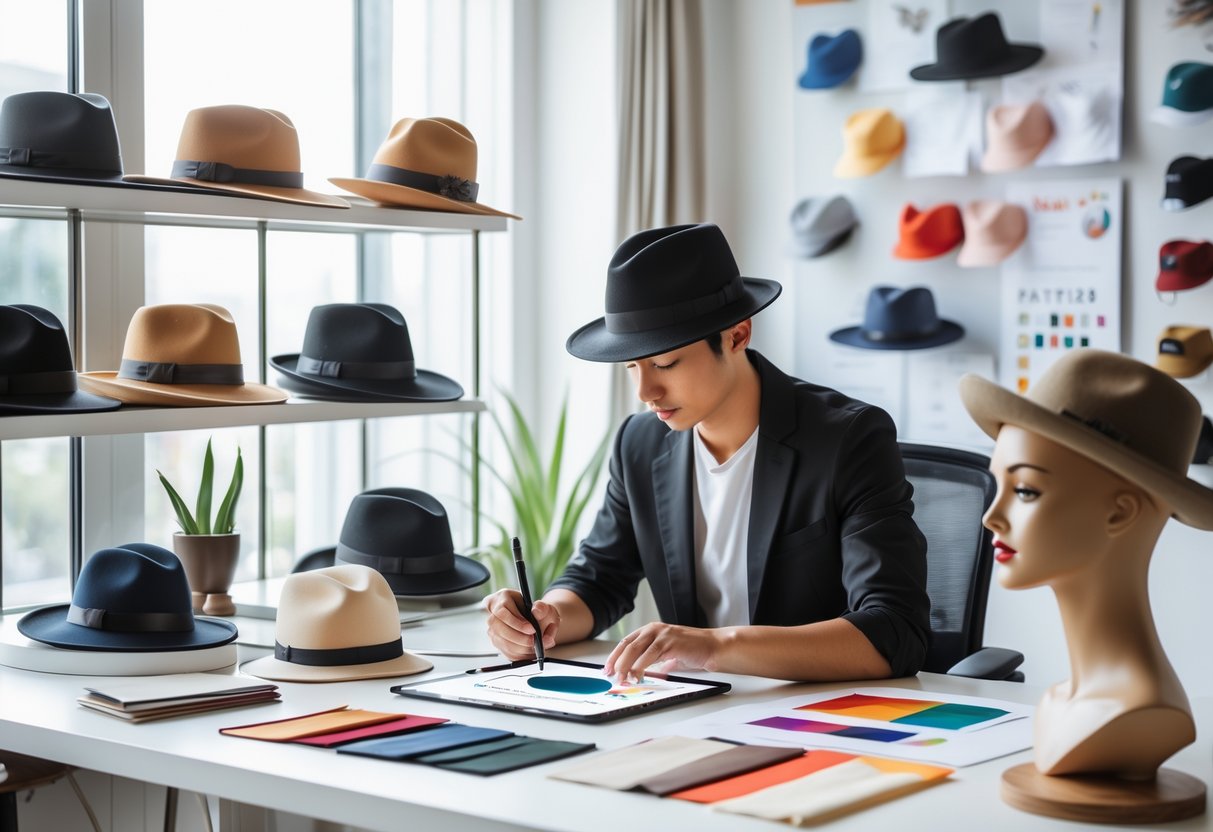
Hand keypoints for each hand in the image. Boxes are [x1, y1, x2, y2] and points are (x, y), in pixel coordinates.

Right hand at [485, 589, 559, 660]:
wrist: (536, 620)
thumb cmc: (537, 612)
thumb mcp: (544, 607)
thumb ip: (543, 609)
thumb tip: (536, 612)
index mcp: (503, 598)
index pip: (503, 613)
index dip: (517, 623)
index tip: (531, 629)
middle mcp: (494, 612)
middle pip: (498, 628)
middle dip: (517, 637)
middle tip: (532, 641)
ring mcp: (493, 627)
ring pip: (499, 640)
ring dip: (517, 647)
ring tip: (532, 646)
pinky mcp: (496, 640)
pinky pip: (503, 650)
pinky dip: (516, 653)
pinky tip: (527, 652)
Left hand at [604, 622, 723, 682]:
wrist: (712, 646)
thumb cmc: (691, 650)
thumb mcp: (666, 655)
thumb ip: (653, 661)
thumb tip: (638, 674)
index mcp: (651, 630)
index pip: (626, 642)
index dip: (615, 656)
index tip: (607, 669)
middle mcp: (654, 629)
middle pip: (627, 645)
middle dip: (617, 662)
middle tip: (611, 676)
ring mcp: (662, 634)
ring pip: (635, 649)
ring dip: (626, 666)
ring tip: (621, 679)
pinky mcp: (669, 641)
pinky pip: (650, 655)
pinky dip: (640, 666)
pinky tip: (636, 676)